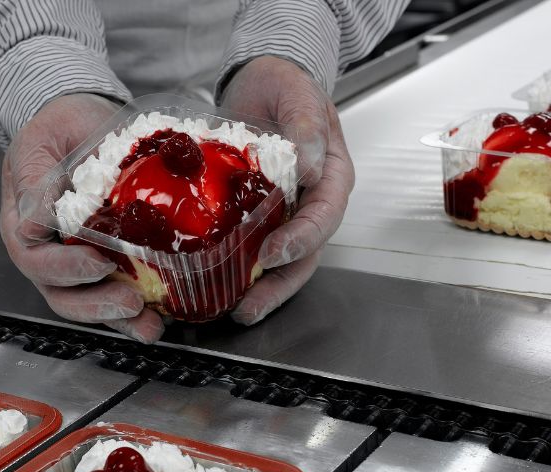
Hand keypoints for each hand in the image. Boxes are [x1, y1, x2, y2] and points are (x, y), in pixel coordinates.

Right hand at [0, 93, 164, 342]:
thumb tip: (36, 218)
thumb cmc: (61, 128)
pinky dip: (139, 312)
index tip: (98, 262)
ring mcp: (78, 263)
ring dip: (120, 319)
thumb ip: (36, 175)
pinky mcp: (110, 264)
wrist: (85, 123)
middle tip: (130, 301)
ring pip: (91, 304)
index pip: (35, 259)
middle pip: (62, 295)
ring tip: (149, 323)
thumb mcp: (43, 139)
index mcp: (24, 224)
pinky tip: (163, 315)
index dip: (65, 268)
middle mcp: (48, 252)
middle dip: (97, 305)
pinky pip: (118, 294)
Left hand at [221, 56, 354, 324]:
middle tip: (250, 306)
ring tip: (236, 310)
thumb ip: (305, 125)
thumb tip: (309, 166)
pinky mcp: (262, 216)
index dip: (301, 239)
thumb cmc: (286, 85)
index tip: (271, 253)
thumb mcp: (297, 94)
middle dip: (279, 284)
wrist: (261, 81)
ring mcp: (289, 212)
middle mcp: (314, 201)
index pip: (324, 217)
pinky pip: (256, 248)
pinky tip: (218, 285)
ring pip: (284, 260)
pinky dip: (242, 270)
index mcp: (332, 176)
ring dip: (263, 288)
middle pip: (306, 253)